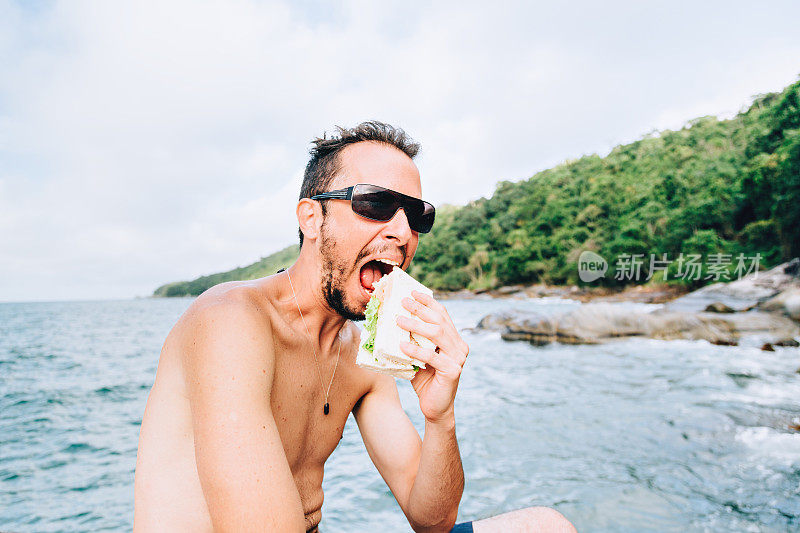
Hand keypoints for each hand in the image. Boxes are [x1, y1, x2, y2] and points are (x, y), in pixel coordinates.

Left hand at [396, 290, 469, 423]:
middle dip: (421, 309)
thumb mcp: (418, 355)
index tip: (413, 292)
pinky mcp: (453, 371)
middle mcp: (459, 346)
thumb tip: (392, 321)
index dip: (429, 302)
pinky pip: (432, 356)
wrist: (434, 408)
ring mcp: (458, 358)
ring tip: (398, 320)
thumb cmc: (424, 380)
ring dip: (416, 325)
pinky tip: (402, 345)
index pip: (443, 315)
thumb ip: (413, 339)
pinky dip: (416, 349)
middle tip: (403, 302)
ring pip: (437, 335)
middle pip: (440, 321)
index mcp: (454, 339)